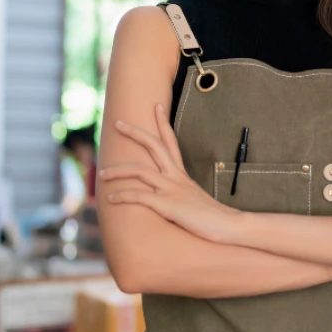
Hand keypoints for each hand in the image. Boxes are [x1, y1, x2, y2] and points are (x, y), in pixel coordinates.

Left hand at [99, 104, 245, 244]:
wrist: (229, 225)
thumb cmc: (213, 216)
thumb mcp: (195, 199)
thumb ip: (182, 193)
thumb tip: (174, 196)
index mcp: (182, 174)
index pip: (171, 142)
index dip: (163, 123)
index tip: (156, 106)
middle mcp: (176, 177)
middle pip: (154, 146)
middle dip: (135, 132)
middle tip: (118, 123)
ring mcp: (172, 190)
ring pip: (140, 170)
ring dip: (118, 170)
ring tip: (102, 172)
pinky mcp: (168, 205)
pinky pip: (140, 197)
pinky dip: (123, 196)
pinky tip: (111, 198)